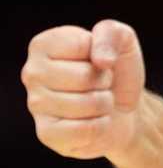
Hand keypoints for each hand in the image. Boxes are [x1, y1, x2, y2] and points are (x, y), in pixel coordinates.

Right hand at [21, 19, 145, 159]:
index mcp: (44, 45)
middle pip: (84, 77)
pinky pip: (84, 130)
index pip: (82, 46)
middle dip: (104, 82)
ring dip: (104, 104)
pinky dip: (100, 126)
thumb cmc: (118, 71)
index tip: (99, 61)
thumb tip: (100, 60)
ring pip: (87, 104)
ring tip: (97, 101)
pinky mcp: (47, 134)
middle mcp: (32, 73)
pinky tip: (93, 121)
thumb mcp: (122, 41)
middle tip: (101, 84)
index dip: (103, 55)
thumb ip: (111, 34)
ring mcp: (36, 105)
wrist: (125, 108)